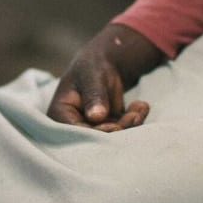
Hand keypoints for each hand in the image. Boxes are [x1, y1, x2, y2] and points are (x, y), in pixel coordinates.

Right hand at [47, 23, 163, 131]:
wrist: (102, 64)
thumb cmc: (91, 66)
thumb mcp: (91, 76)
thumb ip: (94, 95)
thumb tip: (96, 116)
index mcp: (59, 113)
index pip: (75, 131)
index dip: (95, 133)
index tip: (115, 127)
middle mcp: (73, 124)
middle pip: (95, 138)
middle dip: (118, 129)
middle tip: (134, 116)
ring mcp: (91, 127)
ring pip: (112, 136)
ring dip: (129, 124)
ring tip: (140, 107)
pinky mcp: (107, 127)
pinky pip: (122, 129)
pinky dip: (134, 119)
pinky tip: (142, 106)